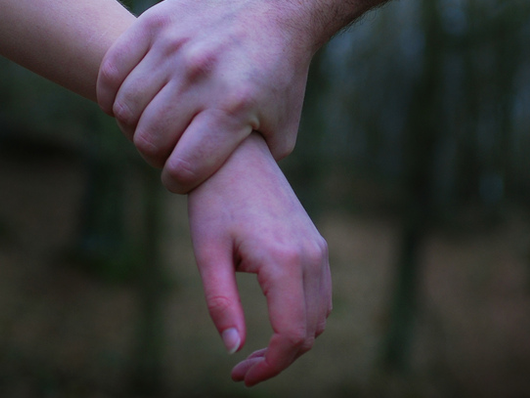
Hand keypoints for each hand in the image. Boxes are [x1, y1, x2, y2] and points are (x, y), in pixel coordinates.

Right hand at [97, 0, 316, 193]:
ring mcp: (175, 46)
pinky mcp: (155, 22)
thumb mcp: (281, 128)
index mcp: (233, 107)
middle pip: (148, 140)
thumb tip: (222, 195)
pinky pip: (112, 71)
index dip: (176, 182)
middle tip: (165, 149)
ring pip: (126, 108)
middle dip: (153, 155)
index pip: (182, 168)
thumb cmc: (279, 74)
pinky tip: (127, 102)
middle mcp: (201, 76)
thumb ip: (253, 166)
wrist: (276, 4)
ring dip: (132, 126)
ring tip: (149, 123)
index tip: (180, 177)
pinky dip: (111, 96)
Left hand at [187, 133, 331, 385]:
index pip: (291, 335)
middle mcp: (311, 256)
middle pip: (309, 332)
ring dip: (292, 342)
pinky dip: (302, 320)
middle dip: (278, 359)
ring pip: (319, 317)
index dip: (270, 365)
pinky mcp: (316, 245)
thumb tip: (233, 349)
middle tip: (240, 370)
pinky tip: (272, 325)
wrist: (235, 154)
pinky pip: (321, 297)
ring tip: (253, 353)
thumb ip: (221, 303)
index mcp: (284, 261)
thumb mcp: (207, 252)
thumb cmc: (213, 200)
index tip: (240, 376)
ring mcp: (318, 250)